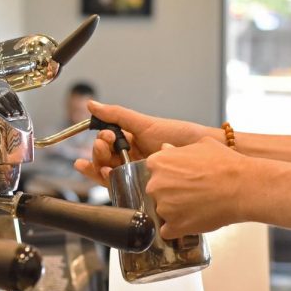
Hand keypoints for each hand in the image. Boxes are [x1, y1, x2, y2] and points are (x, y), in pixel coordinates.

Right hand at [74, 101, 214, 184]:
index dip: (102, 140)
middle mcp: (130, 157)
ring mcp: (134, 172)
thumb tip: (92, 105)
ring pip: (107, 172)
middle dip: (99, 152)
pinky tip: (106, 175)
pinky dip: (107, 180)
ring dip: (98, 167)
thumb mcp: (145, 123)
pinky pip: (117, 186)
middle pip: (103, 158)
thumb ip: (117, 115)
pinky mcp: (139, 186)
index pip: (106, 142)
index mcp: (131, 141)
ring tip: (102, 165)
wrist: (199, 153)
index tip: (107, 136)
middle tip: (105, 147)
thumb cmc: (178, 136)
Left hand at [145, 137, 245, 237]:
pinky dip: (178, 228)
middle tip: (192, 192)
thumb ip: (178, 149)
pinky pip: (168, 231)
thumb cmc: (225, 164)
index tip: (183, 178)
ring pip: (163, 211)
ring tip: (198, 206)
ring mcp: (163, 208)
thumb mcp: (201, 145)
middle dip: (171, 192)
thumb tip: (166, 148)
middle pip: (157, 191)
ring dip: (176, 210)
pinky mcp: (174, 227)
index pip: (155, 170)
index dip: (170, 174)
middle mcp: (155, 185)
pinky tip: (192, 221)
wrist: (242, 187)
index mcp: (158, 162)